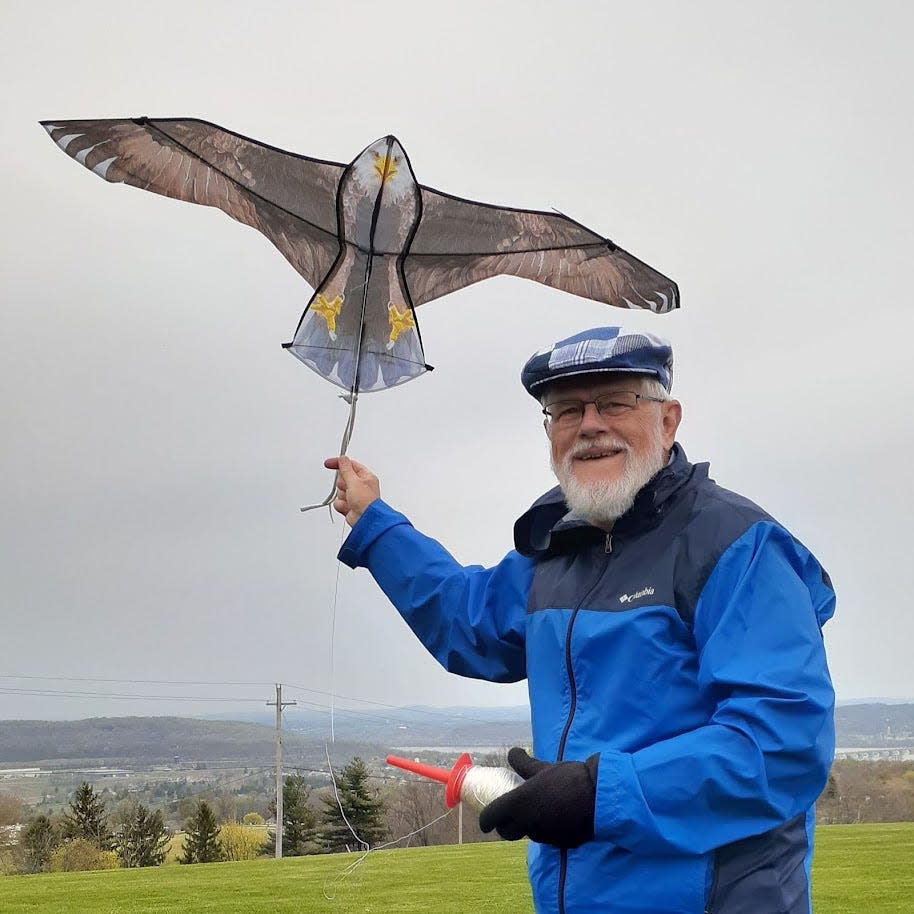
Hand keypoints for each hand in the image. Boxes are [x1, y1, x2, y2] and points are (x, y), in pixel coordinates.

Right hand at [323, 455, 379, 526]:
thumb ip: (346, 469)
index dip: (339, 464)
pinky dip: (342, 505)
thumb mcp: (354, 481)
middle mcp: (361, 486)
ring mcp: (354, 496)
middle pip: (342, 479)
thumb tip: (343, 458)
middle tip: (349, 489)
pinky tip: (349, 508)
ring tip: (351, 500)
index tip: (328, 463)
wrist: (366, 521)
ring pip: (339, 491)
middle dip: (343, 484)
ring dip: (342, 496)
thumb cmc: (366, 502)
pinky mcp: (349, 505)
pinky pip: (338, 502)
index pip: (350, 465)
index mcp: (365, 477)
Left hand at [478, 747, 597, 847]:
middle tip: (508, 817)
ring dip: (527, 826)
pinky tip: (556, 818)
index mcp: (518, 804)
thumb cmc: (568, 777)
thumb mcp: (543, 767)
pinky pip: (547, 837)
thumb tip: (512, 752)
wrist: (598, 796)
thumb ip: (524, 763)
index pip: (492, 817)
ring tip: (537, 810)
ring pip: (528, 834)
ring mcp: (544, 836)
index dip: (486, 820)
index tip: (485, 821)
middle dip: (504, 826)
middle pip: (507, 832)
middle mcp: (527, 823)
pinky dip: (546, 829)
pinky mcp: (560, 843)